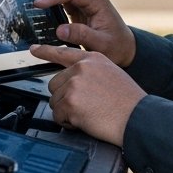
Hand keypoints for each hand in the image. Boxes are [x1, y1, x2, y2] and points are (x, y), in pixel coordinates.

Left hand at [30, 44, 144, 146]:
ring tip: (89, 114)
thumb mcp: (111, 75)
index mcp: (92, 59)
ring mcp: (75, 84)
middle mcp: (81, 68)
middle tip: (85, 106)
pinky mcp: (71, 102)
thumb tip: (73, 82)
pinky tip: (86, 121)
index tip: (34, 50)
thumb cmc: (129, 102)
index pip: (63, 53)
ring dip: (67, 112)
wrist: (139, 118)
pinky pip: (58, 116)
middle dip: (65, 98)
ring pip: (55, 101)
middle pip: (55, 84)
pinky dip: (68, 123)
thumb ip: (90, 73)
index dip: (46, 52)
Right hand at [34, 0, 135, 66]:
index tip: (38, 4)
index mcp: (96, 1)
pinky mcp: (77, 4)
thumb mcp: (101, 45)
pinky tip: (48, 12)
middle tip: (47, 1)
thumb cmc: (115, 45)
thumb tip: (60, 30)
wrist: (124, 47)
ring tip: (45, 7)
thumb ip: (82, 36)